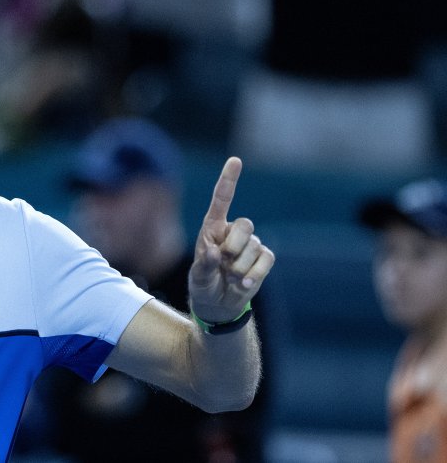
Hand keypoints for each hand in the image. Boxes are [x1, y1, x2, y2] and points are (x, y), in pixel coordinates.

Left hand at [188, 157, 273, 323]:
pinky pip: (266, 259)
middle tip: (223, 263)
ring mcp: (250, 244)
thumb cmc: (203, 284)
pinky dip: (255, 274)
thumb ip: (204, 264)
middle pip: (245, 225)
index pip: (221, 200)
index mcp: (212, 228)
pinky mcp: (262, 259)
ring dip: (241, 267)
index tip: (235, 161)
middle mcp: (232, 232)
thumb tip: (215, 252)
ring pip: (255, 246)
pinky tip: (244, 284)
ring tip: (230, 277)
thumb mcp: (198, 277)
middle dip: (234, 247)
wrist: (218, 304)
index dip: (228, 180)